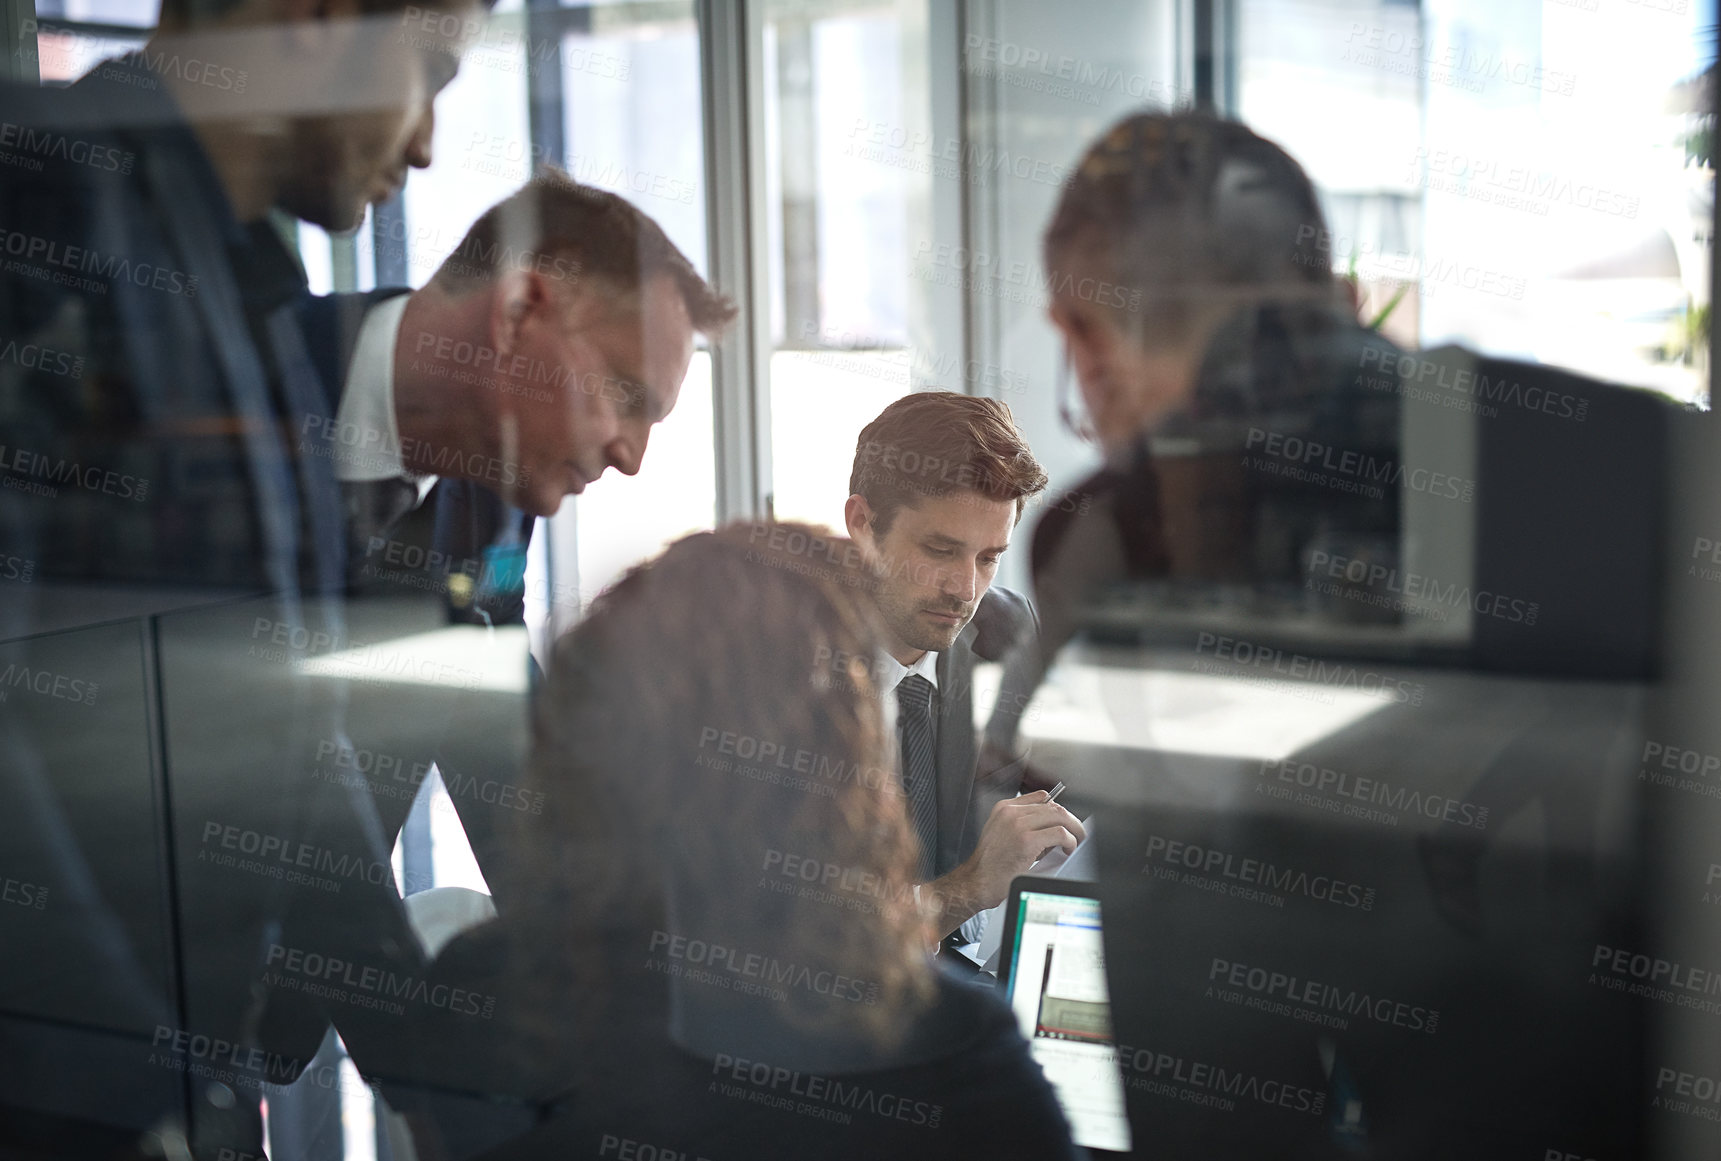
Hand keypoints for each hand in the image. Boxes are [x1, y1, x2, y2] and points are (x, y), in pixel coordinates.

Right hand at [952, 792, 1084, 913]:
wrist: (976, 882)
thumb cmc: (991, 865)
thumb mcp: (1003, 835)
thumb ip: (1025, 826)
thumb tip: (1054, 828)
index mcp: (1004, 808)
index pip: (1041, 797)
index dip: (1058, 810)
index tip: (1066, 822)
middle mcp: (1011, 812)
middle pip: (1054, 806)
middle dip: (1071, 821)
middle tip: (1078, 834)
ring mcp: (1018, 824)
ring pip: (1060, 816)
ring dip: (1074, 830)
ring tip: (1075, 842)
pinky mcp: (1026, 840)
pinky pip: (1060, 833)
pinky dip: (1070, 841)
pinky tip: (1067, 850)